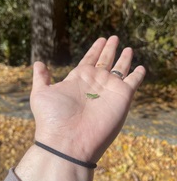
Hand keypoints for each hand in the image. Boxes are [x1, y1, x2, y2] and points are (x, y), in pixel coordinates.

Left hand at [30, 36, 145, 162]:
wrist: (68, 142)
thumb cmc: (53, 119)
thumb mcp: (41, 93)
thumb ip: (41, 77)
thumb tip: (38, 63)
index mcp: (78, 78)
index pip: (89, 59)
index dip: (95, 49)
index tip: (101, 39)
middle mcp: (95, 82)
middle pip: (105, 61)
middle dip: (109, 49)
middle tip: (114, 37)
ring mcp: (109, 89)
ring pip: (120, 69)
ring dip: (124, 58)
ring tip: (128, 47)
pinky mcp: (123, 97)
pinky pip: (133, 81)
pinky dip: (138, 75)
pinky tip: (141, 67)